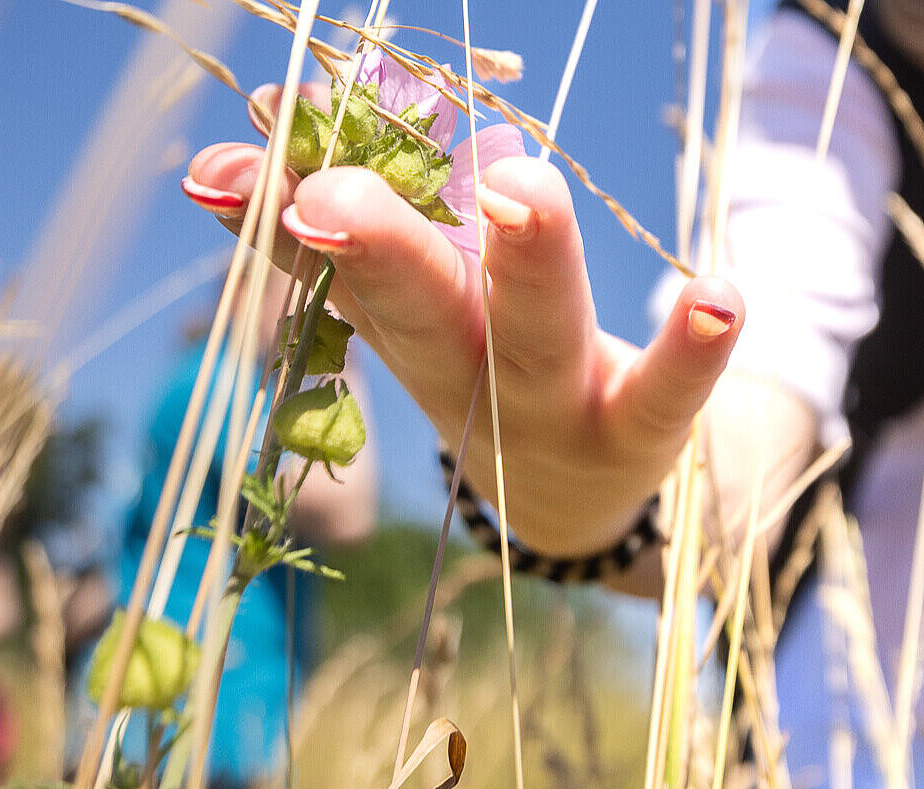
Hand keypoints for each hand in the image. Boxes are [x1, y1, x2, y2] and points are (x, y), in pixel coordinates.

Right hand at [183, 89, 743, 570]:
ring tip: (522, 189)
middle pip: (422, 308)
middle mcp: (466, 373)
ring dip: (528, 267)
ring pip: (535, 339)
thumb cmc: (485, 376)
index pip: (335, 270)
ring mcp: (552, 408)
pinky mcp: (638, 431)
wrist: (570, 496)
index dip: (277, 225)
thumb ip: (349, 236)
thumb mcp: (414, 315)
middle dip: (377, 248)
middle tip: (330, 197)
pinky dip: (689, 351)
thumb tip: (251, 142)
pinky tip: (718, 296)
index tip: (221, 176)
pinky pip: (665, 394)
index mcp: (408, 333)